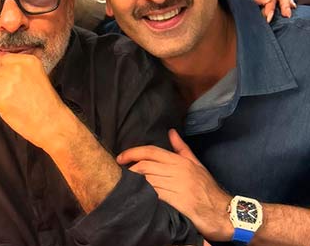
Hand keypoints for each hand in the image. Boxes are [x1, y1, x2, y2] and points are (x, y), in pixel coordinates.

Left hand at [0, 54, 69, 148]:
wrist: (52, 123)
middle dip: (2, 85)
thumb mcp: (38, 75)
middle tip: (17, 96)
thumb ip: (19, 68)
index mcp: (28, 61)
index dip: (7, 72)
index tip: (14, 82)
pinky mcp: (1, 98)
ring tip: (15, 103)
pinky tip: (10, 109)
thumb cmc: (46, 103)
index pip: (5, 59)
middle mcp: (17, 69)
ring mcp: (8, 83)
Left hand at [117, 129, 232, 241]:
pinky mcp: (176, 202)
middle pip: (145, 165)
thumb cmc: (208, 189)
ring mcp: (177, 186)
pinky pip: (154, 195)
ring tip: (126, 185)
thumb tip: (171, 132)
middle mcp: (177, 171)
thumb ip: (181, 149)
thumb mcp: (196, 165)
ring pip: (147, 180)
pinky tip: (138, 197)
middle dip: (130, 169)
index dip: (132, 152)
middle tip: (122, 174)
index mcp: (180, 161)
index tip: (120, 158)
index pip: (151, 151)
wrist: (225, 213)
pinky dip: (143, 194)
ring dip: (134, 182)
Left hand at [229, 0, 295, 21]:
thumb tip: (268, 0)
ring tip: (287, 16)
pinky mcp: (265, 4)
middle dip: (284, 4)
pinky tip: (285, 16)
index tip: (268, 17)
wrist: (218, 8)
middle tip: (286, 16)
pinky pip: (279, 5)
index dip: (271, 4)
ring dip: (286, 6)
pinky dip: (283, 9)